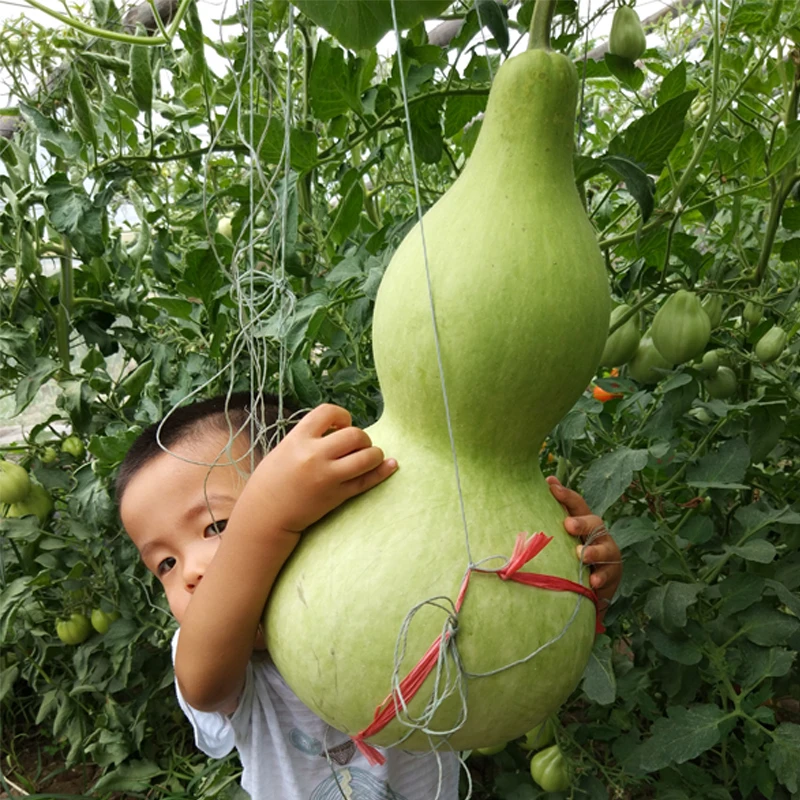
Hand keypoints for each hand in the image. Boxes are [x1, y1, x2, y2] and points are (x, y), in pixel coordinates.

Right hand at [245, 404, 396, 533]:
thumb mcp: (285, 449)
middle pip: (354, 434)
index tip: (342, 425)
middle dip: (361, 438)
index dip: (342, 415)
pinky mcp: (337, 496)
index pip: (328, 412)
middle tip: (356, 446)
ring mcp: (327, 476)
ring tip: (368, 457)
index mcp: (298, 439)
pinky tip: (391, 465)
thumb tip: (340, 428)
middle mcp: (314, 455)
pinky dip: (382, 471)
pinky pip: (367, 481)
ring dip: (373, 453)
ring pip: (366, 456)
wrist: (265, 515)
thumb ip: (310, 437)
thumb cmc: (272, 481)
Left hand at [546, 476, 621, 621]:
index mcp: (583, 521)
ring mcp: (607, 554)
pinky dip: (600, 577)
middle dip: (581, 523)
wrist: (593, 586)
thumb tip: (533, 490)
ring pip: (604, 549)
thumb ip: (549, 516)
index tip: (551, 486)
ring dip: (593, 552)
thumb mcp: (561, 535)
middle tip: (568, 525)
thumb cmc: (571, 555)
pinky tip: (593, 581)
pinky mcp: (610, 575)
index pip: (577, 504)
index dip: (566, 495)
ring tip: (581, 555)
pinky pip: (607, 575)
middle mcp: (597, 534)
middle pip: (594, 522)